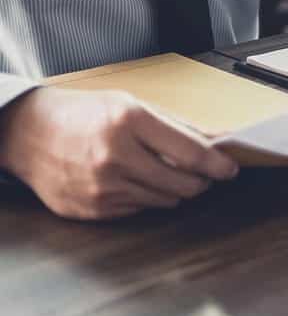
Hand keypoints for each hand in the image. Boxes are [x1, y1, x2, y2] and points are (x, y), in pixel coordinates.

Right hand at [0, 88, 239, 219]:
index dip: (217, 165)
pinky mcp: (91, 209)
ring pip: (164, 201)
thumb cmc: (85, 114)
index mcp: (129, 122)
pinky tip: (130, 181)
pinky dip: (144, 198)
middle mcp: (115, 156)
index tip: (230, 169)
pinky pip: (138, 210)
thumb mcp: (131, 105)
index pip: (190, 153)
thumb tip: (216, 143)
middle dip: (200, 181)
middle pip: (183, 184)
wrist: (29, 133)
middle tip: (202, 174)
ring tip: (160, 172)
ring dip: (173, 190)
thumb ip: (175, 127)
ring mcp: (101, 186)